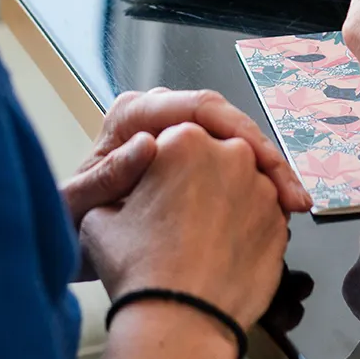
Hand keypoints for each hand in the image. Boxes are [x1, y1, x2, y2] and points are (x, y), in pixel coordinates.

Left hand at [63, 87, 309, 232]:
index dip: (239, 134)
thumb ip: (108, 174)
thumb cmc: (65, 222)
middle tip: (291, 193)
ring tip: (294, 203)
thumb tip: (147, 145)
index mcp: (134, 114)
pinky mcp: (196, 165)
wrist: (67, 249)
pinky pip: (236, 168)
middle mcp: (161, 118)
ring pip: (238, 146)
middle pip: (229, 124)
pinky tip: (280, 210)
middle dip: (266, 157)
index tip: (264, 165)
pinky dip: (260, 188)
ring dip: (270, 173)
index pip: (198, 109)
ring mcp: (181, 141)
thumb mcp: (77, 202)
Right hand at [80, 122, 289, 329]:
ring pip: (243, 185)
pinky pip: (263, 215)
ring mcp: (263, 188)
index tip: (159, 193)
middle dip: (200, 181)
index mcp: (185, 140)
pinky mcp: (282, 221)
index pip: (178, 140)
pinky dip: (247, 228)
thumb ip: (117, 185)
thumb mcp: (99, 217)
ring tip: (202, 239)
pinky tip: (224, 251)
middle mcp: (231, 154)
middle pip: (215, 157)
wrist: (182, 322)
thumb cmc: (140, 271)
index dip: (164, 169)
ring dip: (228, 202)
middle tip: (181, 218)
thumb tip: (124, 184)